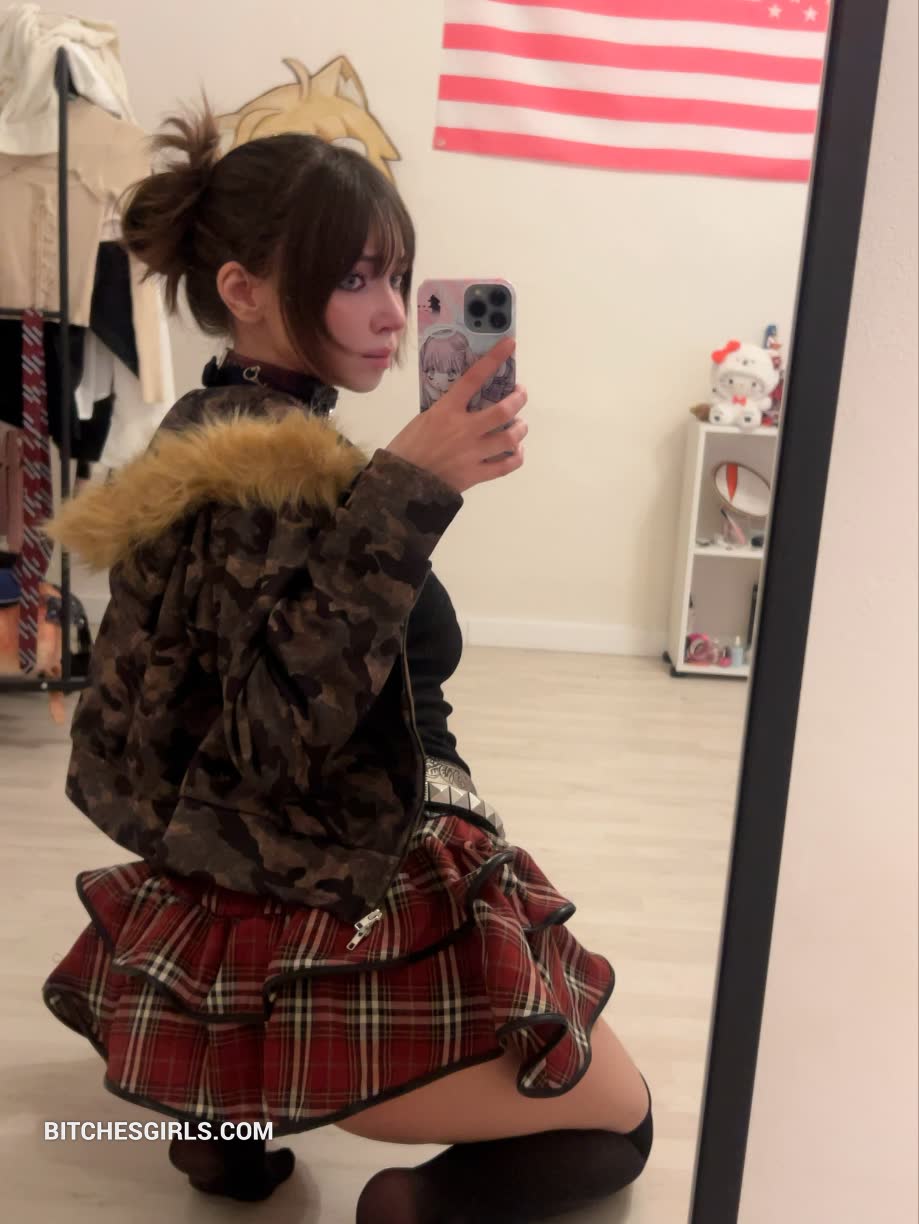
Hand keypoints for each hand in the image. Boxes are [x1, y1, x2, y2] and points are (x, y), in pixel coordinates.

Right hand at [386, 339, 527, 492]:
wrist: (401, 484)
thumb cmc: (407, 449)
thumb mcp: (423, 420)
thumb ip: (446, 411)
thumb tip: (467, 404)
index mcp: (446, 411)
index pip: (473, 378)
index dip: (494, 359)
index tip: (510, 344)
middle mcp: (464, 429)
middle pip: (504, 410)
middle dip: (519, 398)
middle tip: (520, 393)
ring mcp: (472, 453)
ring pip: (510, 438)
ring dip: (520, 429)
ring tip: (520, 426)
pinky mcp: (476, 474)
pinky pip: (506, 466)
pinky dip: (517, 456)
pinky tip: (516, 451)